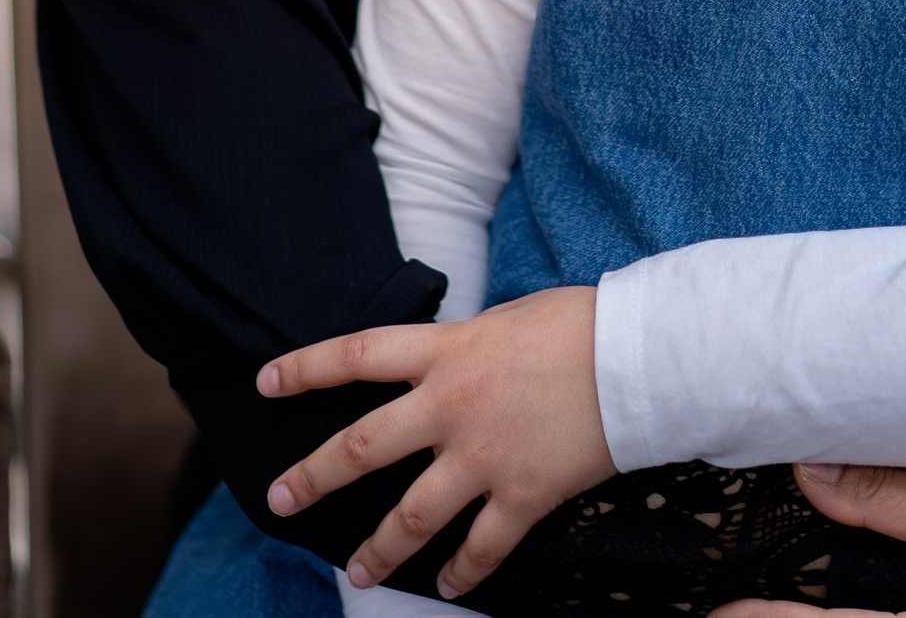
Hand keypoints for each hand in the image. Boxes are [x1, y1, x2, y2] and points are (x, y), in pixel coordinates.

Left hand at [258, 286, 613, 597]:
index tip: (264, 382)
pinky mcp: (523, 494)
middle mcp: (451, 405)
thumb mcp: (508, 318)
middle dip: (314, 475)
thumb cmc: (582, 325)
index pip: (357, 356)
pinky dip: (462, 573)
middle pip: (363, 446)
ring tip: (354, 574)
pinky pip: (482, 546)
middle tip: (279, 501)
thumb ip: (466, 346)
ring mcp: (484, 455)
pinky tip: (447, 587)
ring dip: (377, 549)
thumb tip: (450, 363)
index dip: (306, 368)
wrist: (641, 358)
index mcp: (446, 351)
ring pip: (412, 514)